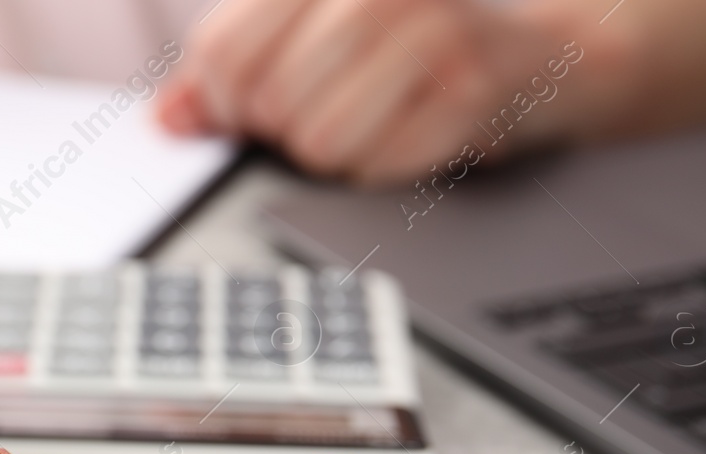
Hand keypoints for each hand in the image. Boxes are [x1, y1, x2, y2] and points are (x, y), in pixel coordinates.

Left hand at [159, 0, 583, 184]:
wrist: (535, 54)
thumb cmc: (408, 48)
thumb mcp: (309, 39)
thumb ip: (232, 71)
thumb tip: (170, 117)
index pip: (222, 56)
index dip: (223, 106)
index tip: (248, 113)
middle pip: (268, 107)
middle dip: (285, 133)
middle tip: (330, 113)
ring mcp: (428, 33)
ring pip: (317, 144)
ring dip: (337, 155)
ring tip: (373, 122)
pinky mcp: (468, 89)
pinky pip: (376, 168)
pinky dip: (385, 169)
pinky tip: (412, 136)